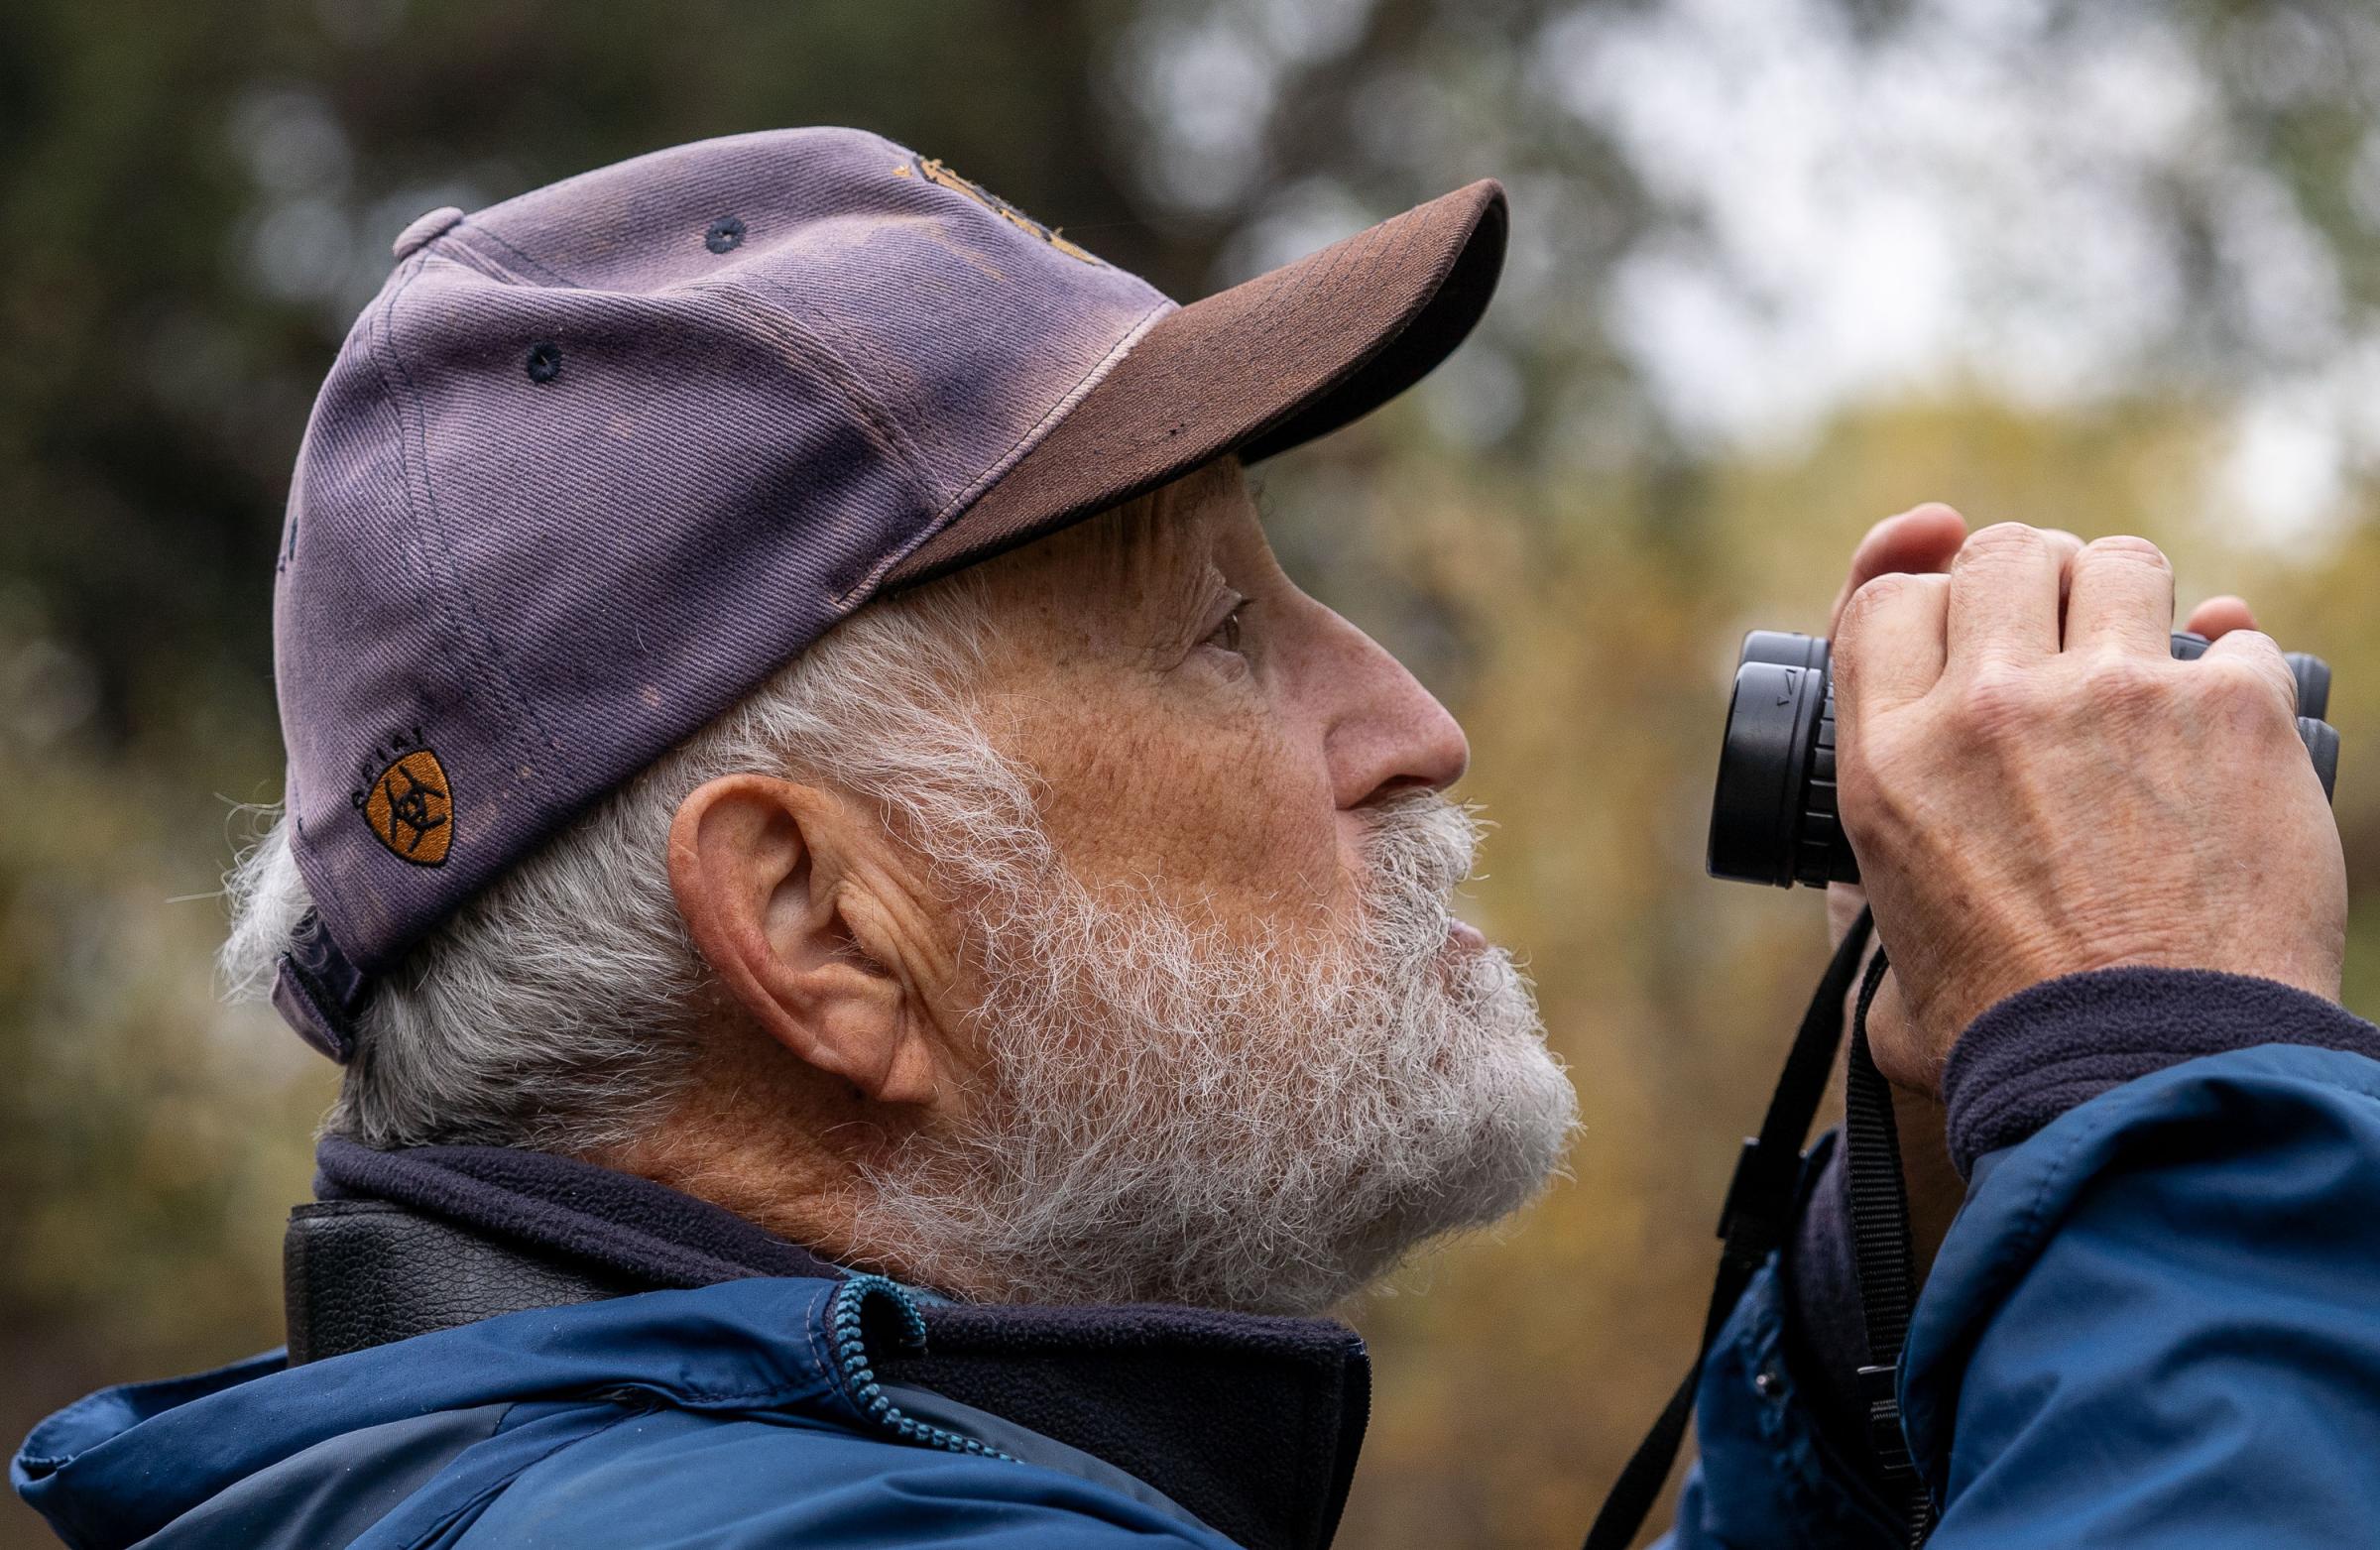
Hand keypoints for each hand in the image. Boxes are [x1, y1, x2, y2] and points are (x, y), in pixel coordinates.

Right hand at [1832, 523, 2346, 1091]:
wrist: (2146, 1077)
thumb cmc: (2012, 1044)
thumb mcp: (1883, 966)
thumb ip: (1875, 911)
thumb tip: (1878, 940)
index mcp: (1887, 761)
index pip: (1888, 601)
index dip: (1922, 591)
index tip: (1954, 605)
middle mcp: (1987, 707)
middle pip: (2001, 554)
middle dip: (2031, 578)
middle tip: (2060, 630)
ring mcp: (2110, 696)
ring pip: (2116, 562)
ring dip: (2128, 598)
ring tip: (2145, 653)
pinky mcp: (2227, 710)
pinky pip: (2236, 639)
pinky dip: (2237, 673)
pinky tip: (2231, 721)